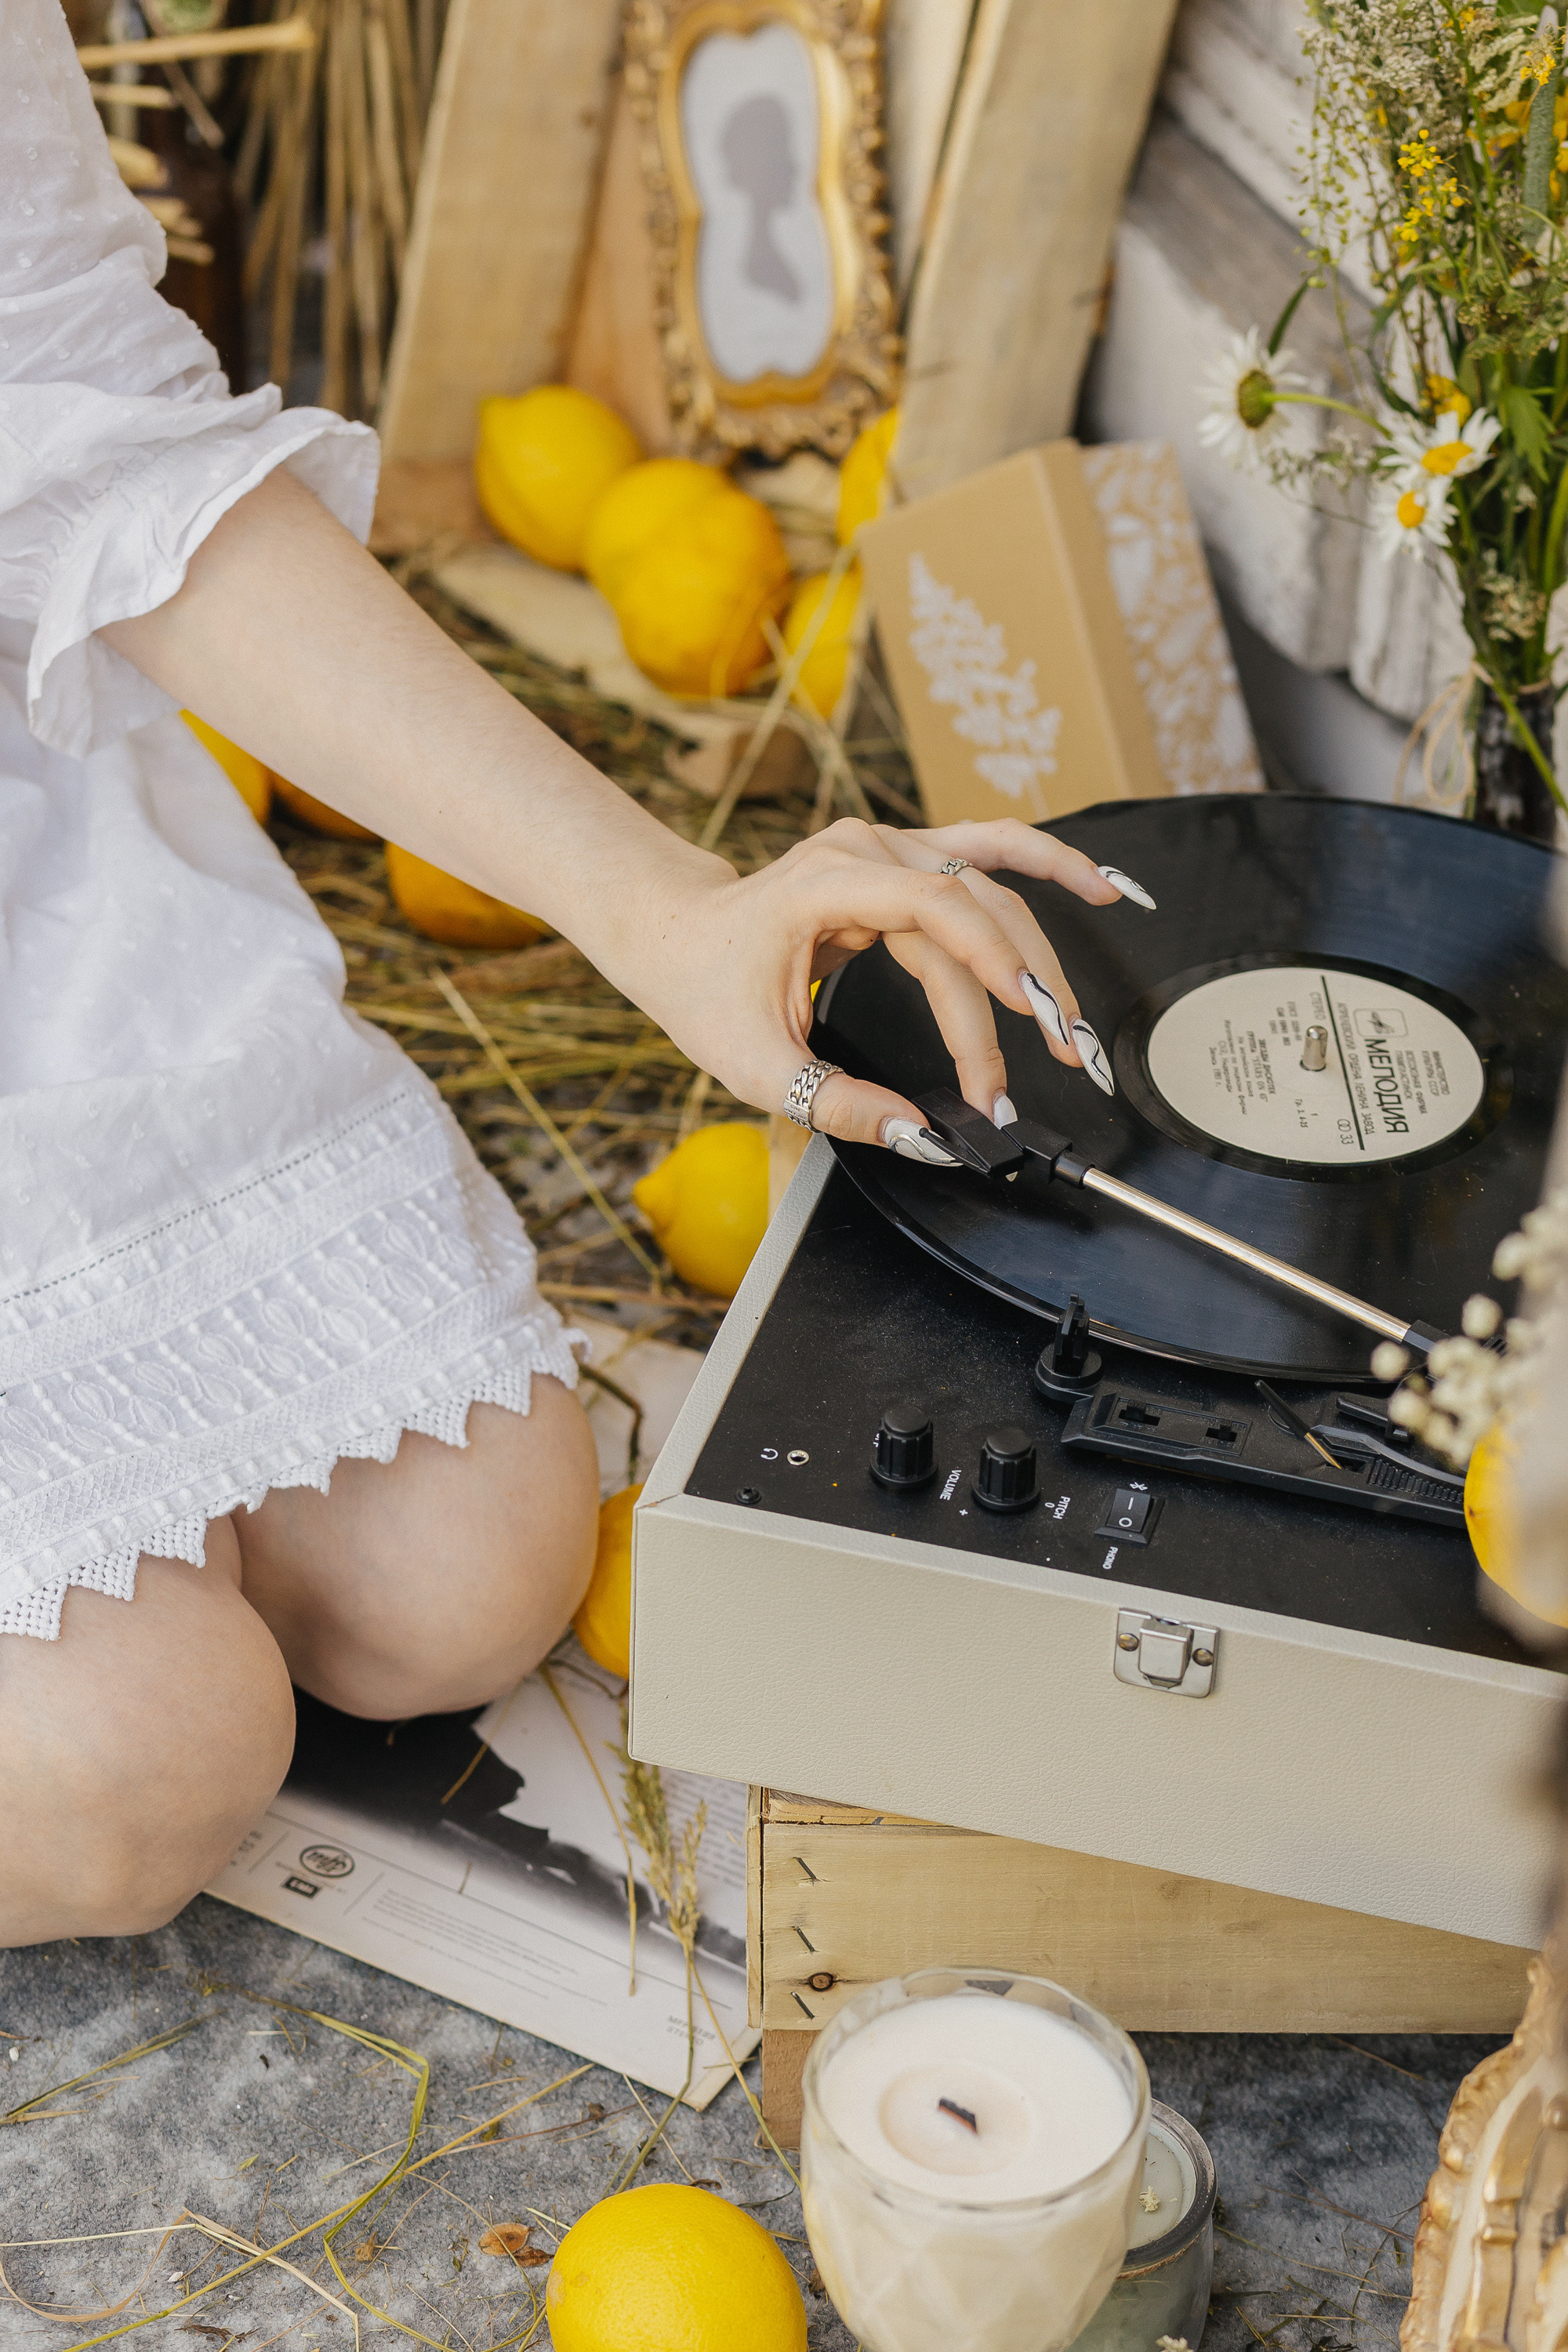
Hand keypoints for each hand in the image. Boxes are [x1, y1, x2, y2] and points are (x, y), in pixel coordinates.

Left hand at [628, 816, 1150, 1156]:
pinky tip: (1099, 886)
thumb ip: (840, 1104)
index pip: (935, 916)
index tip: (1014, 1053)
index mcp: (826, 883)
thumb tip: (920, 1136)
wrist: (673, 934)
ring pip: (992, 885)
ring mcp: (886, 846)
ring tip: (1074, 1014)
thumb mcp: (758, 1065)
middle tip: (1062, 1058)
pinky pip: (987, 853)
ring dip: (1043, 947)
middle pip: (974, 910)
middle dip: (1024, 987)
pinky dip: (1045, 865)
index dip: (987, 981)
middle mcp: (864, 850)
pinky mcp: (903, 859)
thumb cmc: (704, 987)